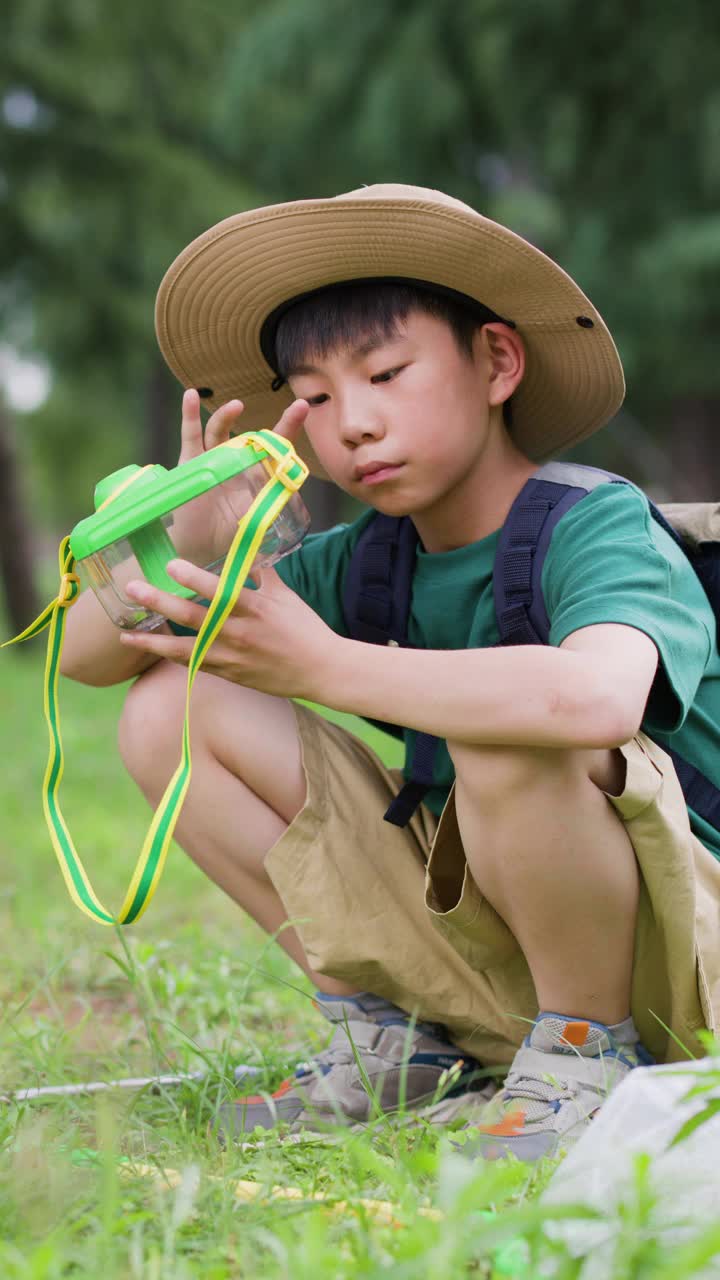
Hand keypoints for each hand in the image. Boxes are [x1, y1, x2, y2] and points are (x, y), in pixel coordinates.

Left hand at [120, 557, 337, 700]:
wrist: (321, 670)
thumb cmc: (305, 628)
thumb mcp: (285, 595)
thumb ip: (260, 573)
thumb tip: (243, 549)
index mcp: (257, 609)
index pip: (221, 592)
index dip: (195, 579)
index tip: (171, 565)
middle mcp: (241, 633)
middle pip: (195, 618)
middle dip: (161, 603)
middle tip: (133, 589)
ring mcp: (233, 657)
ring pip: (186, 649)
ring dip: (154, 641)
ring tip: (126, 634)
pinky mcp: (230, 674)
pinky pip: (195, 664)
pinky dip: (173, 656)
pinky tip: (152, 647)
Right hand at [170, 390, 310, 564]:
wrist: (201, 549)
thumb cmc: (231, 537)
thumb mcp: (256, 525)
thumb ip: (266, 522)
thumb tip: (279, 538)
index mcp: (255, 473)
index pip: (276, 447)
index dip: (289, 427)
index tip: (303, 406)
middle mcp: (235, 462)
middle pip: (252, 437)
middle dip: (276, 423)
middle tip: (297, 409)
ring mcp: (212, 460)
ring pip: (219, 432)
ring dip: (226, 417)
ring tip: (236, 406)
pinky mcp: (189, 464)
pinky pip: (190, 437)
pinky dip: (189, 416)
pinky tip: (190, 396)